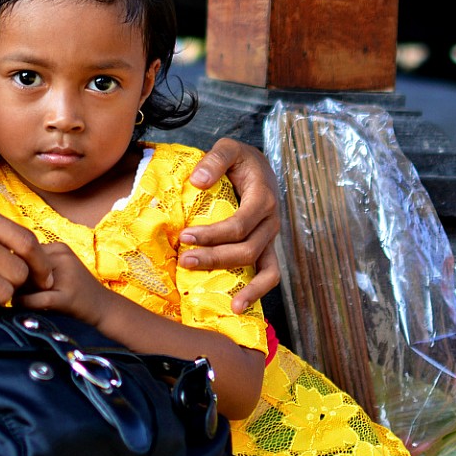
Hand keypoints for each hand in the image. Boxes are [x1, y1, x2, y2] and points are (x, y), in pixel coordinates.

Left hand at [14, 240, 119, 329]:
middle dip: (12, 278)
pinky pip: (35, 299)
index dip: (9, 264)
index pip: (21, 249)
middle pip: (21, 263)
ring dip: (16, 291)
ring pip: (25, 280)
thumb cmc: (74, 292)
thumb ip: (32, 267)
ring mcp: (66, 275)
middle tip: (11, 291)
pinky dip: (23, 304)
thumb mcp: (56, 271)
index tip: (5, 276)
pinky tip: (20, 307)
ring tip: (18, 299)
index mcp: (57, 247)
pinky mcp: (67, 297)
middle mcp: (62, 255)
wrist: (105, 309)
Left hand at [181, 137, 281, 314]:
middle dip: (214, 258)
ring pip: (260, 267)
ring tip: (223, 303)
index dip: (212, 235)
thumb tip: (198, 181)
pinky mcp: (267, 248)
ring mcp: (270, 238)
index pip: (238, 224)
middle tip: (184, 261)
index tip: (185, 237)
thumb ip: (215, 159)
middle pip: (246, 249)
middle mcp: (270, 222)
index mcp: (262, 199)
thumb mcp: (229, 148)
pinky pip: (269, 274)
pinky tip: (238, 307)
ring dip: (240, 285)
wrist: (260, 168)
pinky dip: (257, 292)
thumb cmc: (241, 160)